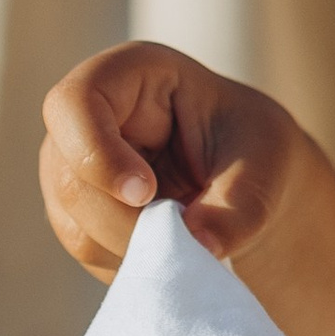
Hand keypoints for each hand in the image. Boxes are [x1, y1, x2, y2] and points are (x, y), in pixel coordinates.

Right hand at [39, 43, 326, 284]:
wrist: (244, 182)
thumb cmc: (252, 151)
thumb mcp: (263, 168)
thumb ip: (239, 208)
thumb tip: (200, 245)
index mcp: (130, 75)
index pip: (76, 102)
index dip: (99, 153)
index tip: (146, 192)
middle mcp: (86, 117)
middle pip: (71, 177)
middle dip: (130, 221)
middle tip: (189, 233)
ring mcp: (71, 165)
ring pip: (73, 222)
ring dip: (135, 246)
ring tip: (189, 232)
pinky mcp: (74, 211)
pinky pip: (86, 248)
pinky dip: (133, 260)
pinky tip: (169, 245)